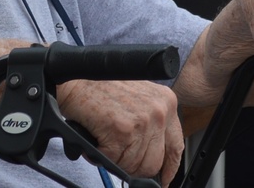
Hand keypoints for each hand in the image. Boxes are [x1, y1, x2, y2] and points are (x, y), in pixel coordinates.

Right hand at [57, 79, 182, 186]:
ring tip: (105, 139)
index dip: (169, 167)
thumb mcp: (141, 97)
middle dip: (135, 165)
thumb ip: (152, 122)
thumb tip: (155, 154)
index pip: (176, 146)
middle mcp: (159, 111)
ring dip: (115, 159)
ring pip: (133, 166)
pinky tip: (97, 139)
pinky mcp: (122, 131)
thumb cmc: (104, 86)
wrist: (78, 76)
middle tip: (119, 156)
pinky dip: (100, 156)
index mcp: (167, 102)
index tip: (164, 178)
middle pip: (153, 163)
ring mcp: (142, 121)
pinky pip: (113, 162)